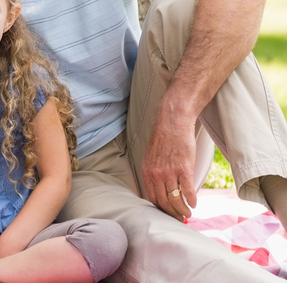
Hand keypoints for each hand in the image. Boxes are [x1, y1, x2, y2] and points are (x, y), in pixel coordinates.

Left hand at [142, 103, 196, 219]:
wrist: (173, 122)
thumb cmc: (163, 139)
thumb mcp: (151, 156)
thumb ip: (154, 172)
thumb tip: (159, 188)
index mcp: (147, 172)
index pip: (152, 198)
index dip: (161, 210)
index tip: (167, 216)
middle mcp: (156, 174)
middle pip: (164, 202)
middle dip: (172, 214)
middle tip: (179, 220)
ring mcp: (170, 172)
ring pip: (175, 199)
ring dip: (182, 210)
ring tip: (188, 214)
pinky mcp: (184, 168)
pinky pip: (187, 190)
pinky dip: (191, 200)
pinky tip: (194, 203)